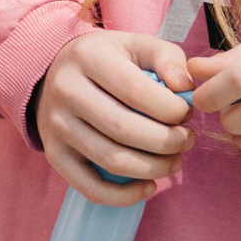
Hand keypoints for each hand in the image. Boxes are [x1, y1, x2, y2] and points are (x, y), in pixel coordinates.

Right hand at [36, 31, 195, 206]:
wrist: (53, 74)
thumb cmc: (106, 60)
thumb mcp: (135, 45)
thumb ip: (166, 58)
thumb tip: (185, 88)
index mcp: (88, 56)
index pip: (135, 90)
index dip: (171, 109)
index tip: (187, 114)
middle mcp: (66, 90)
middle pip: (124, 129)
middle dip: (168, 142)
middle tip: (187, 141)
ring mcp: (56, 125)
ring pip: (112, 160)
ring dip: (154, 169)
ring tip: (174, 161)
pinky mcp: (54, 154)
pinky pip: (91, 187)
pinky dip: (125, 196)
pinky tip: (148, 186)